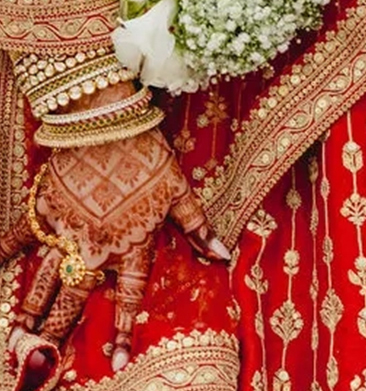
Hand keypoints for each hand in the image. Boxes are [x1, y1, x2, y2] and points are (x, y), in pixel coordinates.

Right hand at [1, 126, 229, 377]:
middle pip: (74, 299)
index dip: (122, 330)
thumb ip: (196, 227)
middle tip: (40, 358)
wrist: (109, 122)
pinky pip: (18, 238)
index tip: (114, 363)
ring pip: (45, 281)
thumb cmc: (151, 155)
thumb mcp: (179, 190)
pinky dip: (2, 253)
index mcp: (131, 247)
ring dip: (31, 309)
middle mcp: (96, 248)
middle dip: (57, 331)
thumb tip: (222, 255)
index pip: (127, 298)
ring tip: (20, 334)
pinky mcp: (44, 208)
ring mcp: (66, 231)